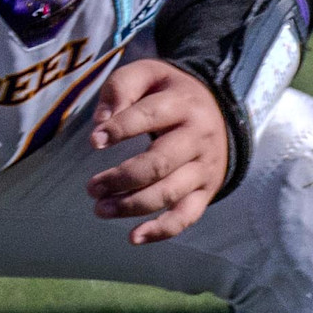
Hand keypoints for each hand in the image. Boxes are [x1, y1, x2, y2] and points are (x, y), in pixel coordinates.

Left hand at [86, 59, 228, 243]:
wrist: (221, 111)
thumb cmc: (170, 93)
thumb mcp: (149, 75)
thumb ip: (121, 88)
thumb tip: (100, 121)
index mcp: (182, 104)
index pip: (150, 116)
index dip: (121, 128)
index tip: (94, 141)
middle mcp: (198, 137)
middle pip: (159, 163)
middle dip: (122, 178)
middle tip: (91, 187)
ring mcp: (204, 168)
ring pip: (170, 193)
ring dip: (132, 205)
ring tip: (100, 209)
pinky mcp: (206, 192)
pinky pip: (186, 216)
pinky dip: (161, 230)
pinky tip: (133, 237)